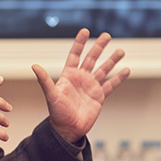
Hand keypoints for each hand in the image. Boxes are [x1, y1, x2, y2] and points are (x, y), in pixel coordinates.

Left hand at [32, 29, 128, 143]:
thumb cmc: (57, 113)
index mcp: (69, 75)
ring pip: (103, 69)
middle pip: (91, 58)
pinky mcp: (99, 96)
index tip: (85, 31)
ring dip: (112, 60)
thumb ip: (44, 80)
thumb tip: (34, 66)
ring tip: (121, 50)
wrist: (68, 129)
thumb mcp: (51, 95)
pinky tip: (126, 70)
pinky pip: (111, 85)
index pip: (75, 55)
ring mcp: (91, 87)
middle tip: (107, 35)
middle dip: (99, 47)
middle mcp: (81, 78)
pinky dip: (118, 78)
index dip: (80, 43)